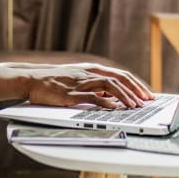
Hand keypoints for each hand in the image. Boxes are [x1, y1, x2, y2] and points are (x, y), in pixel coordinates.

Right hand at [24, 67, 145, 108]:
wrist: (31, 79)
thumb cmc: (53, 82)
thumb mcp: (77, 80)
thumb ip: (93, 86)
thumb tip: (111, 97)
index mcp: (91, 69)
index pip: (120, 74)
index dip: (135, 83)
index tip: (146, 93)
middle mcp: (88, 73)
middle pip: (119, 78)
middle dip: (136, 89)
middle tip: (147, 100)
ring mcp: (80, 82)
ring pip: (109, 86)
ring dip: (125, 96)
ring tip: (135, 106)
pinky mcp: (71, 94)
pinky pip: (92, 97)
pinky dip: (106, 102)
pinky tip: (115, 108)